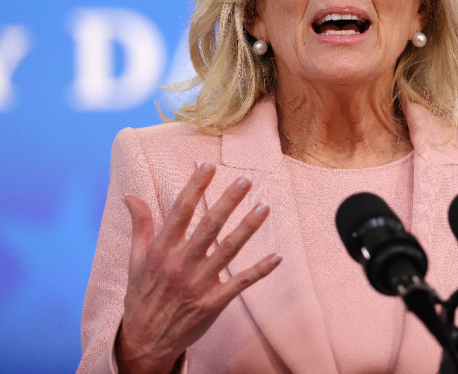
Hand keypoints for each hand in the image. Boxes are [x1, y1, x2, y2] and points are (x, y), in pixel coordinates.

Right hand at [116, 162, 281, 373]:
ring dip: (248, 228)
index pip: (179, 212)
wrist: (144, 342)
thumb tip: (130, 196)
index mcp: (161, 251)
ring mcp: (199, 284)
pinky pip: (240, 283)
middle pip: (208, 227)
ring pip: (228, 251)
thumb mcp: (135, 260)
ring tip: (264, 207)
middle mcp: (180, 265)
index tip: (208, 166)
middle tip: (245, 180)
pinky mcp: (213, 302)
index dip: (194, 188)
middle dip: (227, 202)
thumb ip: (139, 226)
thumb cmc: (141, 295)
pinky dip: (259, 270)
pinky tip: (276, 257)